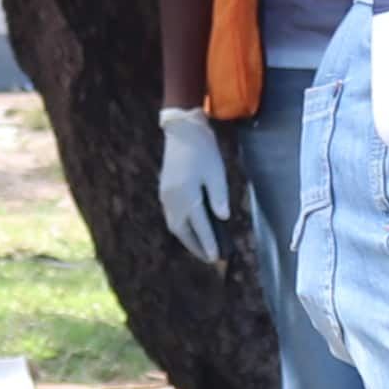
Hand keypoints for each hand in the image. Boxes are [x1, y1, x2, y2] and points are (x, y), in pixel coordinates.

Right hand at [155, 104, 232, 263]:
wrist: (182, 130)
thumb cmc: (203, 150)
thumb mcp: (216, 172)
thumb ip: (219, 197)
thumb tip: (223, 218)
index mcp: (188, 196)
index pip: (200, 227)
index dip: (209, 243)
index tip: (217, 258)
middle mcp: (173, 200)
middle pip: (183, 232)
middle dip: (197, 247)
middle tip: (210, 258)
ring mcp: (166, 196)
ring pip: (175, 225)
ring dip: (188, 239)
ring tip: (201, 248)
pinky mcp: (165, 191)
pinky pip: (172, 216)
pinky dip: (182, 227)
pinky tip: (191, 229)